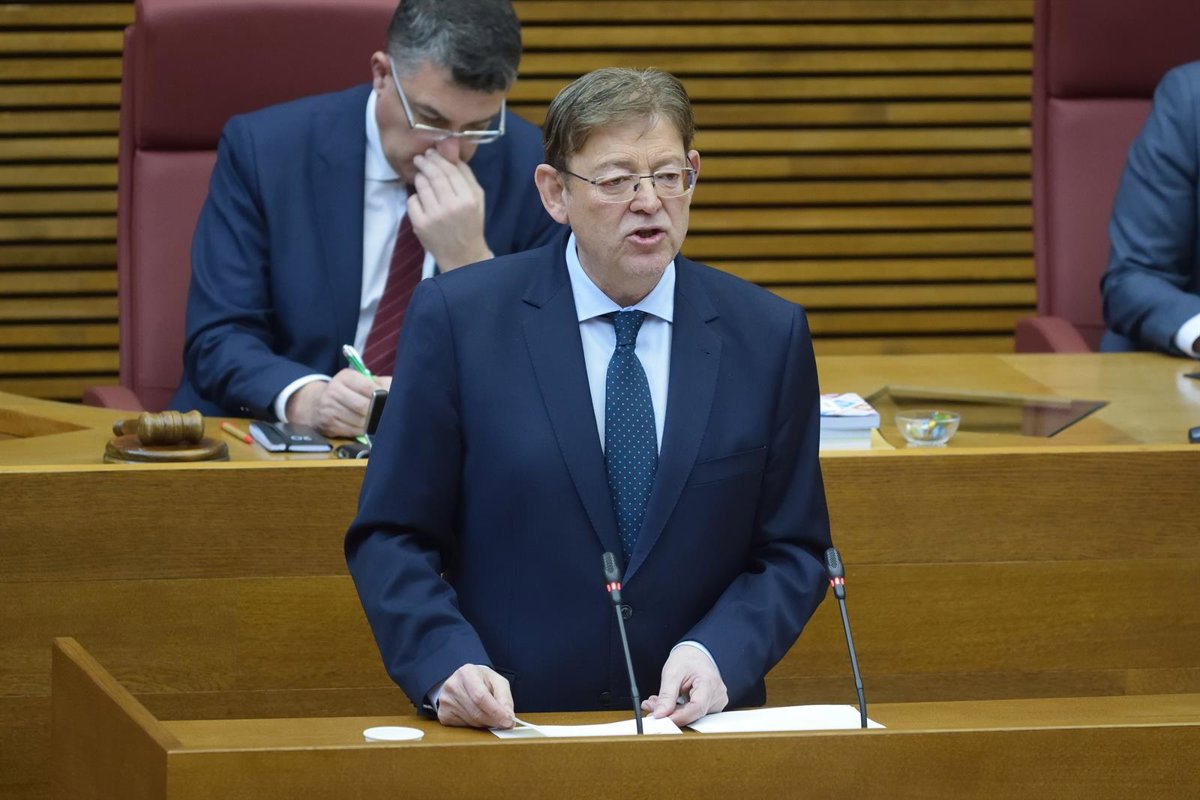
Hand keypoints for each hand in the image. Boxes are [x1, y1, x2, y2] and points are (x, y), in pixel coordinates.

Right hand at [285, 369, 382, 436]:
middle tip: (386, 414)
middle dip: (377, 412)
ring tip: (377, 420)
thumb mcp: (360, 381)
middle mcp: (334, 391)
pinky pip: (353, 431)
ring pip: (360, 421)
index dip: (383, 395)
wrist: (316, 404)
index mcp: (345, 377)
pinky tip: (366, 427)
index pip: (368, 387)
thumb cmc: (348, 392)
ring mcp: (329, 409)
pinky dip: (363, 431)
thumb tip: (397, 390)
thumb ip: (380, 383)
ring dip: (372, 423)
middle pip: (363, 406)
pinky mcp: (328, 425)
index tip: (391, 400)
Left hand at [408, 149, 491, 269]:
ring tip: (421, 176)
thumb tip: (450, 152)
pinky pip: (412, 201)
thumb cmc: (471, 223)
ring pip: (421, 185)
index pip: (450, 170)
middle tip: (420, 157)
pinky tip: (422, 201)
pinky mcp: (420, 225)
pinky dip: (415, 198)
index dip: (438, 158)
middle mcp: (451, 206)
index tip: (431, 152)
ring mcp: (434, 216)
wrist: (463, 255)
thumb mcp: (477, 199)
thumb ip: (466, 175)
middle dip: (425, 162)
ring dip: (419, 178)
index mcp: (468, 199)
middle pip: (434, 175)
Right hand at [437, 664, 513, 728]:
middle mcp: (453, 685)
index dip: (495, 712)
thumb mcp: (497, 682)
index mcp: (467, 673)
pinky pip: (462, 727)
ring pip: (471, 721)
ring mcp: (445, 700)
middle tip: (505, 723)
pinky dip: (474, 726)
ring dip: (485, 723)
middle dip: (493, 720)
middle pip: (476, 712)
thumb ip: (505, 698)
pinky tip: (477, 717)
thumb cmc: (482, 681)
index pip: (481, 697)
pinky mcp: (443, 714)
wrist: (463, 682)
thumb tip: (509, 718)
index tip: (508, 722)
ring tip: (489, 715)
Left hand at [642, 645, 727, 726]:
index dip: (678, 716)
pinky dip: (678, 711)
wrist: (695, 654)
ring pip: (692, 716)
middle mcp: (717, 696)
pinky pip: (693, 714)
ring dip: (672, 712)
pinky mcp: (711, 707)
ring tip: (657, 701)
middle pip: (693, 714)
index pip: (697, 708)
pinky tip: (668, 703)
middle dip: (670, 713)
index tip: (660, 719)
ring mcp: (716, 702)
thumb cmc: (687, 659)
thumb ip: (666, 696)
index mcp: (710, 683)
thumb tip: (659, 715)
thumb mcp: (672, 673)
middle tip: (651, 706)